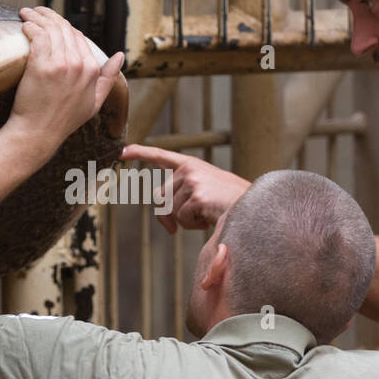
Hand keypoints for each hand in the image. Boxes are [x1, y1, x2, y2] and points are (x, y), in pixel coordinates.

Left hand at [10, 6, 122, 155]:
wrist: (39, 133)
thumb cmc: (64, 120)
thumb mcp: (95, 102)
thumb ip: (108, 78)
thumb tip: (120, 56)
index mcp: (92, 69)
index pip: (79, 37)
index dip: (63, 27)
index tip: (50, 23)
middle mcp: (79, 64)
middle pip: (64, 29)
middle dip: (48, 15)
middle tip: (34, 11)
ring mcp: (61, 65)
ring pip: (50, 29)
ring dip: (36, 16)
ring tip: (25, 12)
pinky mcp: (42, 66)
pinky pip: (37, 36)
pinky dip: (30, 27)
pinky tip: (24, 25)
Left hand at [121, 143, 250, 233]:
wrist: (256, 207)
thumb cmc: (231, 204)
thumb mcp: (204, 194)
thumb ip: (182, 199)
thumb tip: (167, 224)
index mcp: (191, 165)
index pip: (161, 156)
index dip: (140, 153)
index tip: (122, 152)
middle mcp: (189, 169)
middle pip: (159, 198)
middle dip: (170, 214)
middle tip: (193, 219)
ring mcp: (193, 181)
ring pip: (170, 211)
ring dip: (187, 220)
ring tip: (209, 213)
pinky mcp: (197, 195)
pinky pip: (182, 219)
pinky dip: (195, 225)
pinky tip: (211, 217)